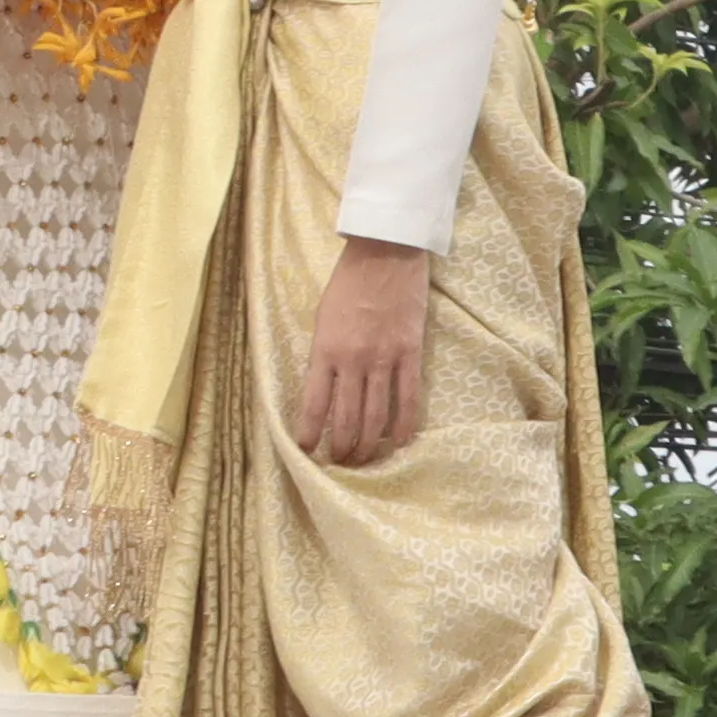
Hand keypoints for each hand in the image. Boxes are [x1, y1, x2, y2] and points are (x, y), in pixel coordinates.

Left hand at [296, 238, 432, 466]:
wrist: (385, 253)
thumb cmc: (347, 282)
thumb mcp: (322, 317)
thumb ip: (322, 355)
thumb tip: (322, 391)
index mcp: (324, 350)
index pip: (313, 404)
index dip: (308, 433)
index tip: (305, 450)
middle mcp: (353, 360)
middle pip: (346, 419)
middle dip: (341, 448)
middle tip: (339, 462)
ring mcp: (384, 359)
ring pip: (376, 417)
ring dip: (369, 445)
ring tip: (363, 460)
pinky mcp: (411, 354)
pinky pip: (409, 399)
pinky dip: (405, 426)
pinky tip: (400, 443)